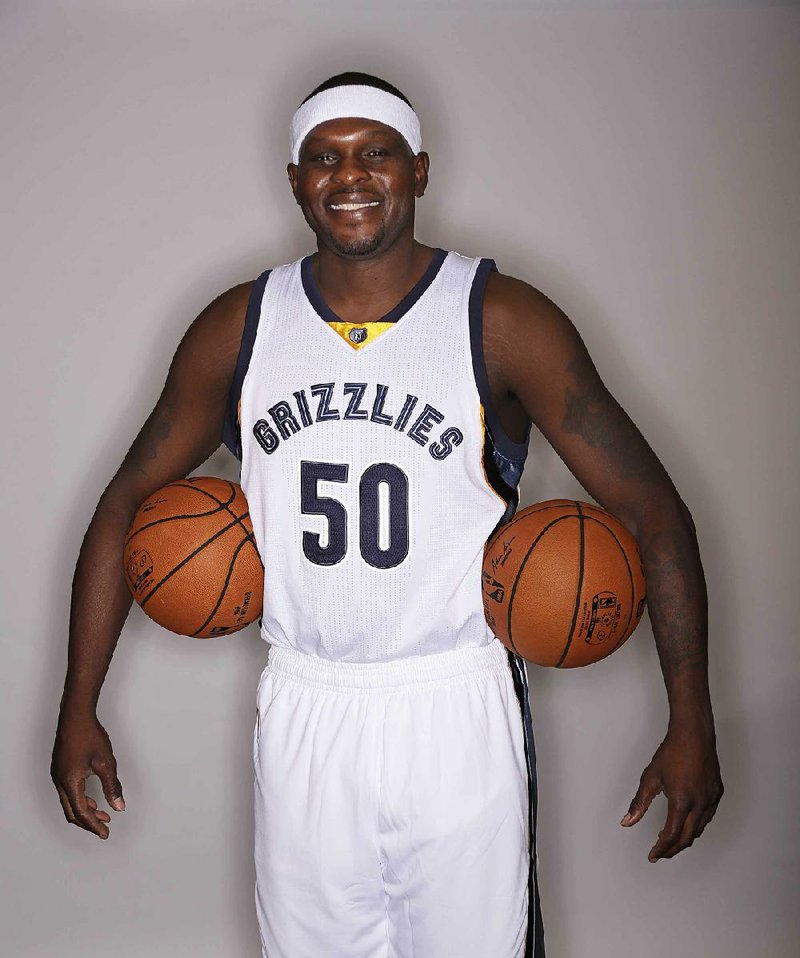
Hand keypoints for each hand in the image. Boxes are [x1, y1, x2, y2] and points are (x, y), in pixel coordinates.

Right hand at [51, 709, 124, 838]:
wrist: (75, 716)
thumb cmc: (90, 736)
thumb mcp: (106, 763)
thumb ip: (112, 786)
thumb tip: (119, 806)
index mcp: (70, 783)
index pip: (82, 813)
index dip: (94, 825)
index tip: (105, 833)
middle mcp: (60, 782)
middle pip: (72, 812)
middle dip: (88, 822)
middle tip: (104, 827)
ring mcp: (57, 775)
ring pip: (68, 802)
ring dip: (84, 810)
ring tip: (102, 813)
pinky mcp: (59, 769)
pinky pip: (67, 792)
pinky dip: (79, 800)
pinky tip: (92, 798)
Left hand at [620, 722, 722, 860]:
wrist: (694, 735)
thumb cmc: (671, 753)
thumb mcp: (650, 777)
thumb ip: (639, 803)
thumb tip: (627, 822)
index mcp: (682, 801)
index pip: (671, 834)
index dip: (661, 848)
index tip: (653, 855)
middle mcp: (700, 804)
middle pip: (687, 837)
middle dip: (673, 849)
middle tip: (661, 853)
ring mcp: (711, 799)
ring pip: (699, 829)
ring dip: (685, 839)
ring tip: (670, 841)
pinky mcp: (717, 793)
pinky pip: (707, 818)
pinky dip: (696, 827)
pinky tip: (686, 824)